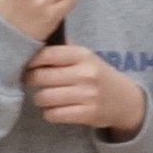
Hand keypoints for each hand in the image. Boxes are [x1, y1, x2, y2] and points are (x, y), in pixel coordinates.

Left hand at [24, 40, 144, 135]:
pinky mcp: (87, 114)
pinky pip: (53, 114)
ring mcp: (87, 95)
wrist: (125, 99)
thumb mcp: (85, 56)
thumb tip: (34, 37)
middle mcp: (86, 73)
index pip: (46, 55)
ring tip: (44, 96)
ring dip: (39, 98)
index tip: (27, 65)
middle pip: (41, 77)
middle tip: (29, 81)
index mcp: (83, 55)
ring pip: (43, 97)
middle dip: (30, 80)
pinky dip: (49, 113)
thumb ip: (62, 48)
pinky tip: (54, 109)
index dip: (30, 61)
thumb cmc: (96, 75)